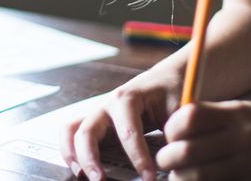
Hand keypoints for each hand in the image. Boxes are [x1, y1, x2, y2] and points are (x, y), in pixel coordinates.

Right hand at [60, 64, 182, 179]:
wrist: (167, 78)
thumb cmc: (174, 94)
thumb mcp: (180, 110)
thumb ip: (176, 132)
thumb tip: (173, 157)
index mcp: (128, 98)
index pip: (128, 132)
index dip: (138, 158)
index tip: (149, 177)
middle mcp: (107, 104)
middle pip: (88, 131)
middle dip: (91, 159)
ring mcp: (99, 112)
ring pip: (71, 130)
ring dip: (72, 154)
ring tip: (82, 176)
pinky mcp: (97, 121)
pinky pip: (72, 132)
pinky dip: (70, 150)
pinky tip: (79, 168)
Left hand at [156, 101, 250, 179]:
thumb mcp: (244, 111)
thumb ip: (212, 116)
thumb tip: (172, 126)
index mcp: (238, 114)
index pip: (190, 117)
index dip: (171, 128)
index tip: (170, 136)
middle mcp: (244, 139)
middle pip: (188, 151)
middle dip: (168, 158)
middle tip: (166, 160)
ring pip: (200, 177)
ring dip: (181, 179)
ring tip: (179, 176)